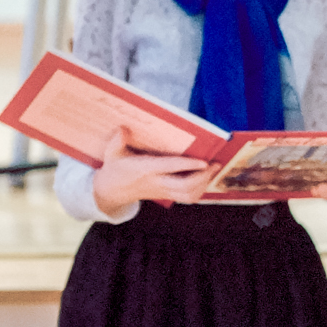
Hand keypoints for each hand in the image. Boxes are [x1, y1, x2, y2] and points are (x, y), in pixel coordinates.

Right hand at [93, 127, 216, 211]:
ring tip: (213, 169)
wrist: (112, 192)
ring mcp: (163, 191)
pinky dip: (200, 189)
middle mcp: (157, 182)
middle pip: (185, 187)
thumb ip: (117, 141)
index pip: (169, 168)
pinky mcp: (167, 196)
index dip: (188, 165)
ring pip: (189, 195)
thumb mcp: (111, 154)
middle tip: (215, 164)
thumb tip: (123, 129)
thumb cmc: (115, 169)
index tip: (204, 161)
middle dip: (203, 177)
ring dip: (204, 183)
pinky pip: (188, 197)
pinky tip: (205, 177)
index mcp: (145, 170)